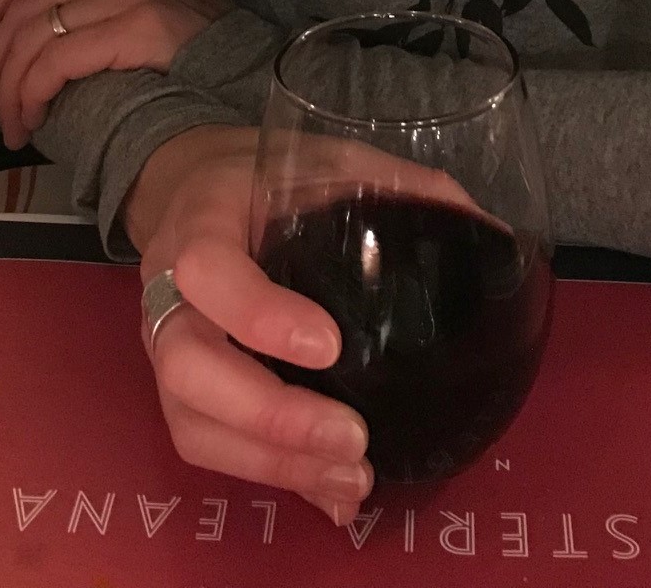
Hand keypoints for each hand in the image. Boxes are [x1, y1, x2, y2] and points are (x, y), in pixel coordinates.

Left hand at [0, 0, 233, 147]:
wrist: (259, 72)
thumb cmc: (206, 59)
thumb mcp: (153, 17)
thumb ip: (105, 16)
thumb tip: (39, 49)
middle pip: (26, 3)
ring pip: (34, 34)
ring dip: (9, 87)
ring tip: (11, 125)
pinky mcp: (140, 26)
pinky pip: (58, 59)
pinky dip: (32, 93)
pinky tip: (34, 120)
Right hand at [127, 127, 373, 527]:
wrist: (195, 188)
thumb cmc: (266, 180)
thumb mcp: (324, 160)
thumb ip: (395, 187)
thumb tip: (483, 230)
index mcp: (202, 219)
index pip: (206, 268)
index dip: (259, 315)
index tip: (330, 345)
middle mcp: (168, 291)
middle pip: (187, 367)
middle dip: (271, 415)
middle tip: (353, 436)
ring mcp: (166, 347)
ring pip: (192, 423)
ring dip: (274, 462)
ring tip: (352, 475)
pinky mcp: (182, 390)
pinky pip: (207, 446)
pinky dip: (271, 475)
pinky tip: (330, 490)